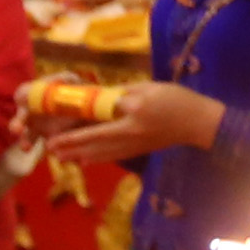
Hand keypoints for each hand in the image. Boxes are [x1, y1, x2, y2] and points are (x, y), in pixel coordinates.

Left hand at [38, 80, 218, 166]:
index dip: (75, 133)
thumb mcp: (148, 88)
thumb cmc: (175, 100)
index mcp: (131, 118)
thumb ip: (123, 93)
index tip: (56, 135)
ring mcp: (135, 145)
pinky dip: (98, 158)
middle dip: (71, 148)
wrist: (198, 122)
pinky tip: (86, 161)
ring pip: (102, 153)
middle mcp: (129, 136)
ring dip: (80, 155)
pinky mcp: (139, 149)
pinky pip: (113, 156)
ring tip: (62, 157)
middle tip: (51, 150)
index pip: (97, 127)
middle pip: (94, 145)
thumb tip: (101, 97)